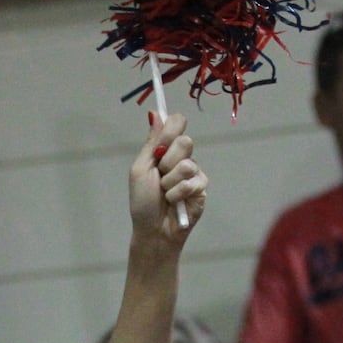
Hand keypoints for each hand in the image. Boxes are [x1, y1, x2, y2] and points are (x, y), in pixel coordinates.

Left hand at [128, 113, 206, 245]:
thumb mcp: (140, 169)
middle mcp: (182, 157)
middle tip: (159, 175)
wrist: (153, 230)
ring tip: (165, 193)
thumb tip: (155, 112)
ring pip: (188, 164)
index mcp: (165, 149)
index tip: (162, 143)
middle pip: (185, 141)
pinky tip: (174, 202)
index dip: (172, 128)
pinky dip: (177, 193)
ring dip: (170, 181)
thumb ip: (150, 142)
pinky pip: (192, 182)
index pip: (177, 123)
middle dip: (168, 160)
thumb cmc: (143, 202)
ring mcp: (193, 173)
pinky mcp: (202, 188)